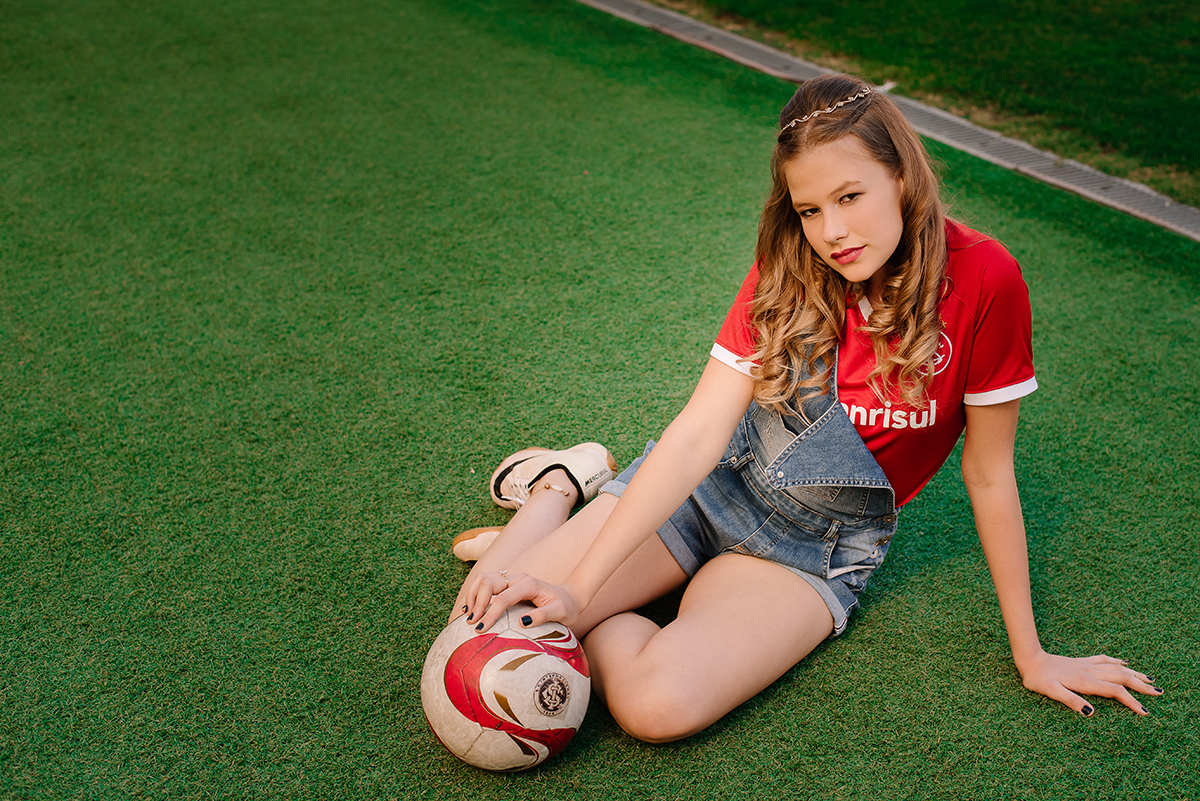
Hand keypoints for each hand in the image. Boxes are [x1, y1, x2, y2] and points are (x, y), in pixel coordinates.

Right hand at [449, 569, 584, 633]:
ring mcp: (511, 578)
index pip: (503, 598)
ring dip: (473, 595)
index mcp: (529, 585)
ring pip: (484, 578)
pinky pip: (486, 582)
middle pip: (488, 582)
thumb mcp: (561, 613)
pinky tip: (472, 608)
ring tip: (469, 615)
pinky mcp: (507, 582)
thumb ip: (544, 616)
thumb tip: (523, 622)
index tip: (481, 629)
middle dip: (477, 602)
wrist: (570, 595)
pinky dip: (475, 593)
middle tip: (472, 623)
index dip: (490, 613)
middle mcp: (518, 578)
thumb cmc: (566, 607)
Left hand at [1018, 650, 1161, 715]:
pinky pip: (1104, 660)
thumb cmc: (1038, 679)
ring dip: (1134, 673)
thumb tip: (1091, 713)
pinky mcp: (1081, 661)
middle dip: (1141, 685)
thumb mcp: (1051, 692)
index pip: (1115, 692)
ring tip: (1150, 679)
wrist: (1029, 659)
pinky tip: (1124, 662)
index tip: (1145, 712)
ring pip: (1116, 668)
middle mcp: (1090, 672)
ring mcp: (1087, 665)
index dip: (1131, 701)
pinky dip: (1117, 661)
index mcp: (1086, 682)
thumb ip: (1071, 701)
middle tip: (1159, 693)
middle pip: (1122, 678)